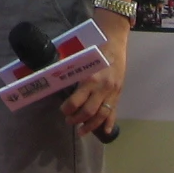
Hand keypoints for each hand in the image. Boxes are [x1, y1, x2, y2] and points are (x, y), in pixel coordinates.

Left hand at [62, 12, 127, 136]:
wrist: (114, 40)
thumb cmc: (94, 47)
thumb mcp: (80, 58)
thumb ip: (71, 71)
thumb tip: (54, 78)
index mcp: (89, 79)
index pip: (76, 101)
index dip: (67, 109)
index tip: (63, 111)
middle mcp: (102, 88)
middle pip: (88, 111)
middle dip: (77, 119)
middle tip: (69, 122)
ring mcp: (112, 91)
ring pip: (101, 115)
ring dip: (91, 125)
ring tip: (82, 131)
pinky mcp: (119, 92)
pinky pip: (114, 111)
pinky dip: (110, 122)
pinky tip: (105, 132)